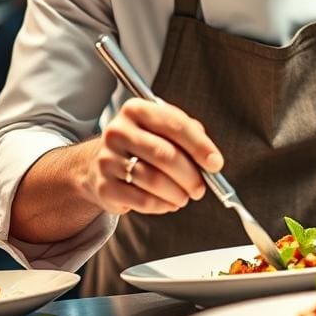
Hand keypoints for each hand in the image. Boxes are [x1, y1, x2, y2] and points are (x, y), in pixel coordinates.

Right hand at [83, 98, 223, 215]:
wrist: (100, 164)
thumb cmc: (141, 145)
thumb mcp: (161, 129)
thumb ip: (188, 134)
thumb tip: (211, 159)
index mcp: (136, 110)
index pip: (175, 125)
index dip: (200, 146)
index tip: (215, 163)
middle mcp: (118, 131)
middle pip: (165, 155)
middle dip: (191, 176)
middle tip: (201, 188)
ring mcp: (107, 160)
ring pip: (154, 180)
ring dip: (178, 194)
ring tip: (185, 197)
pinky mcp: (104, 187)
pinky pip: (142, 201)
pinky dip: (162, 205)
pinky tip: (168, 203)